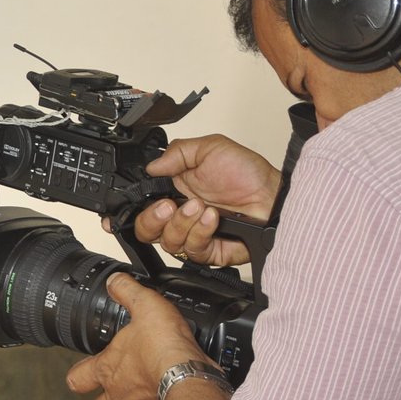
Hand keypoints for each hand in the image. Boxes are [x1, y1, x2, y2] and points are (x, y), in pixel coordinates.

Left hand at [66, 274, 205, 399]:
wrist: (191, 380)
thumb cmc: (164, 348)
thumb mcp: (146, 307)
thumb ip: (129, 293)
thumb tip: (114, 281)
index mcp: (108, 370)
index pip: (78, 379)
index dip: (79, 376)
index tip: (82, 374)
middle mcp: (120, 396)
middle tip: (117, 391)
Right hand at [111, 135, 280, 266]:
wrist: (274, 198)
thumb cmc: (248, 174)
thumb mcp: (210, 148)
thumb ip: (177, 152)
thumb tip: (152, 165)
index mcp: (173, 190)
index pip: (140, 206)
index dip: (128, 212)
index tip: (126, 211)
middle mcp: (178, 215)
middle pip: (145, 230)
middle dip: (153, 218)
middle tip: (169, 205)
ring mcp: (192, 234)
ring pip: (167, 241)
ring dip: (182, 223)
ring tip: (201, 207)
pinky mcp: (208, 251)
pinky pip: (192, 250)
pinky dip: (200, 232)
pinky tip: (212, 218)